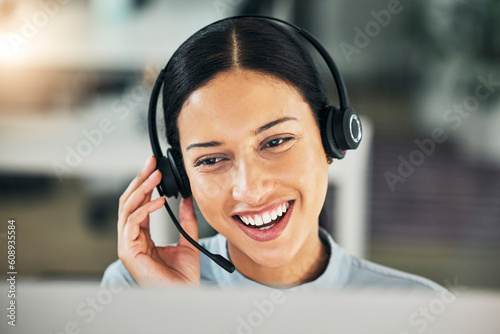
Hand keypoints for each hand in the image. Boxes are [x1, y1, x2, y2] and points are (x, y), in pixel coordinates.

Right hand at [117, 156, 199, 285]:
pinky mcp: (128, 251)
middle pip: (129, 201)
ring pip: (127, 208)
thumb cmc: (182, 276)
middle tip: (151, 163)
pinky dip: (145, 208)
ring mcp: (127, 244)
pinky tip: (159, 199)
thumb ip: (185, 220)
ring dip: (142, 188)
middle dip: (140, 179)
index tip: (156, 167)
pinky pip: (132, 222)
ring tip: (155, 175)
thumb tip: (186, 200)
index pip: (139, 204)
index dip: (146, 184)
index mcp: (142, 235)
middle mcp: (132, 238)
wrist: (183, 294)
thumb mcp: (187, 241)